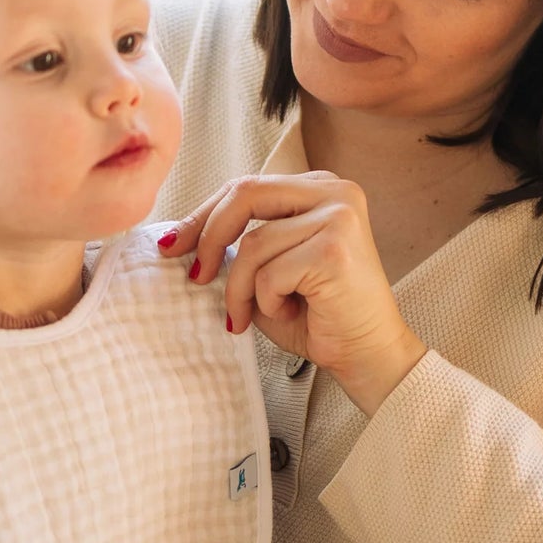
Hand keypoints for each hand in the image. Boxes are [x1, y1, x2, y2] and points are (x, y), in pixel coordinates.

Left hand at [160, 172, 427, 416]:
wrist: (367, 356)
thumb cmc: (318, 317)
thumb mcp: (270, 269)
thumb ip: (241, 244)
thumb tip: (181, 237)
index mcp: (320, 189)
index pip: (247, 187)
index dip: (203, 215)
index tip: (174, 244)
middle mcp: (335, 192)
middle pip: (245, 195)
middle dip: (208, 237)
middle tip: (194, 277)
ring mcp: (339, 217)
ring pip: (253, 244)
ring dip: (240, 289)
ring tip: (250, 315)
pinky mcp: (334, 250)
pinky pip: (270, 273)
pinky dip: (266, 302)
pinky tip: (288, 314)